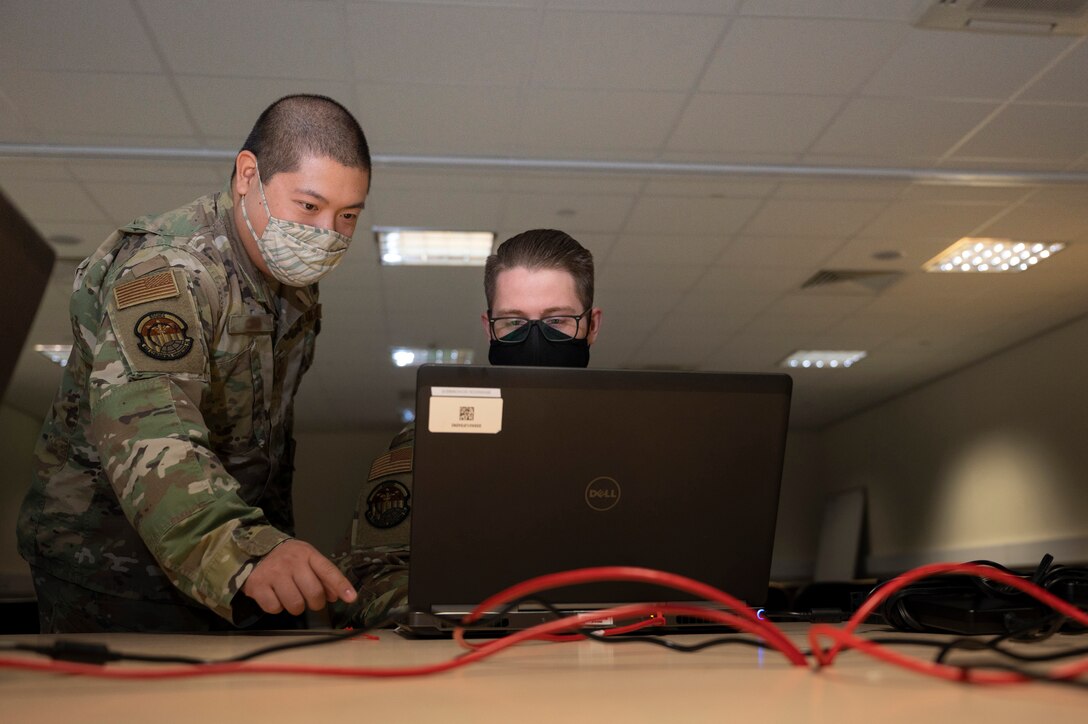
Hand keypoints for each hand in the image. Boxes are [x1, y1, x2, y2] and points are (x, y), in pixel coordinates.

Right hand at [241, 539, 357, 615]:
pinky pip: (275, 608)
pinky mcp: (257, 585)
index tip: (351, 598)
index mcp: (307, 554)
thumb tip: (335, 596)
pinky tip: (275, 596)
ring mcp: (274, 574)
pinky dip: (277, 607)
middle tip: (311, 601)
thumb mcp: (306, 559)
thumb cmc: (286, 558)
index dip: (341, 585)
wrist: (252, 550)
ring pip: (295, 604)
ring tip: (291, 596)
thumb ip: (323, 576)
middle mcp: (291, 562)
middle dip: (316, 603)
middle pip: (313, 593)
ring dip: (296, 607)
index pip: (328, 570)